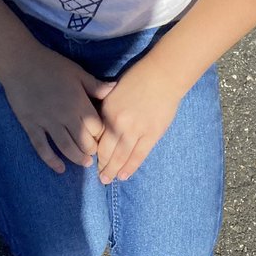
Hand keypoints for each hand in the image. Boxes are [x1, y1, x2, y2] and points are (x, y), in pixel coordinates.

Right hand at [0, 37, 114, 172]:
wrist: (19, 62)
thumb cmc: (50, 65)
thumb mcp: (77, 72)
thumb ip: (95, 85)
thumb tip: (115, 88)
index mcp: (78, 102)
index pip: (96, 128)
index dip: (101, 136)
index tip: (102, 138)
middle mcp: (65, 115)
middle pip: (83, 141)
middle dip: (91, 150)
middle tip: (94, 153)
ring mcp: (47, 122)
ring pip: (66, 147)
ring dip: (77, 158)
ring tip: (84, 163)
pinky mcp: (31, 125)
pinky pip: (42, 147)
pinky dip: (51, 160)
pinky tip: (60, 169)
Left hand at [96, 58, 183, 183]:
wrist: (162, 75)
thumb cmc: (138, 79)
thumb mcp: (113, 91)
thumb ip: (106, 110)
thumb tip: (100, 128)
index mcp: (108, 112)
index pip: (97, 138)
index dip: (94, 153)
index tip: (93, 161)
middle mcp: (119, 124)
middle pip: (107, 151)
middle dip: (102, 166)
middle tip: (99, 177)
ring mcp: (136, 130)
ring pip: (121, 156)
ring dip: (113, 170)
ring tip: (108, 180)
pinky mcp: (151, 134)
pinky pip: (138, 156)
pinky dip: (130, 167)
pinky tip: (123, 176)